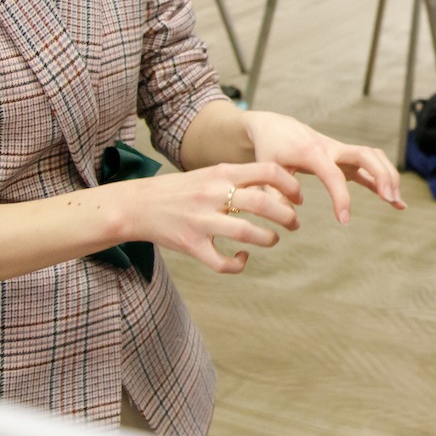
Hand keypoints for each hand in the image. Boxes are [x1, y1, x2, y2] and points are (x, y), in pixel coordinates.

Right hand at [110, 160, 301, 273]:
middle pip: (263, 203)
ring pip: (247, 232)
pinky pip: (222, 262)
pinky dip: (238, 264)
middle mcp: (212, 194)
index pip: (267, 171)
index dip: (290, 185)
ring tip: (273, 239)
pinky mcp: (190, 245)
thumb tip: (273, 184)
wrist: (137, 205)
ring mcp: (201, 220)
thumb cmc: (179, 190)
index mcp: (220, 173)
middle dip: (287, 215)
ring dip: (268, 238)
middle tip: (294, 223)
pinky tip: (242, 258)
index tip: (299, 198)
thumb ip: (236, 178)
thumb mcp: (208, 174)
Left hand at [242, 109, 404, 223]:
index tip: (344, 220)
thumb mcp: (267, 170)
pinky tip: (395, 201)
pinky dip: (383, 182)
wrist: (276, 127)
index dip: (341, 198)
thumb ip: (276, 195)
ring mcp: (342, 152)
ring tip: (397, 202)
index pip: (334, 175)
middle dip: (382, 175)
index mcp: (313, 152)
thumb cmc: (271, 149)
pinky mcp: (345, 159)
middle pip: (367, 155)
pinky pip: (370, 167)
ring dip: (389, 176)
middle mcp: (332, 149)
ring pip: (374, 157)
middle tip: (390, 198)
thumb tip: (290, 216)